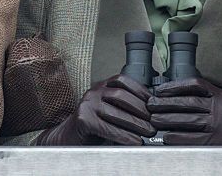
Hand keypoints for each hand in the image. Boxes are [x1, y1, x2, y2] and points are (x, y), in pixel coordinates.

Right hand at [36, 74, 154, 144]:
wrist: (68, 138)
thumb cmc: (92, 126)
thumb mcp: (109, 110)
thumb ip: (123, 106)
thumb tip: (150, 111)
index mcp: (101, 86)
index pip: (123, 81)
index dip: (140, 90)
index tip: (153, 102)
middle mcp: (93, 92)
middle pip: (121, 96)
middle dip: (140, 109)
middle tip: (154, 122)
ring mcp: (87, 104)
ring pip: (115, 112)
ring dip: (135, 124)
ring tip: (148, 132)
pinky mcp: (83, 119)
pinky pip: (107, 127)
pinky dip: (123, 135)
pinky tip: (134, 141)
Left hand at [148, 77, 221, 144]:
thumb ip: (205, 100)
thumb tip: (174, 99)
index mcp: (221, 96)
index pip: (194, 85)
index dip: (174, 86)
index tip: (160, 89)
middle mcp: (220, 109)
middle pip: (186, 102)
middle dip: (164, 103)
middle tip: (150, 104)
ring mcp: (218, 127)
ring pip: (186, 121)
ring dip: (166, 120)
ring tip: (153, 119)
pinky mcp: (216, 144)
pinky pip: (190, 139)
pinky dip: (176, 138)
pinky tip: (167, 137)